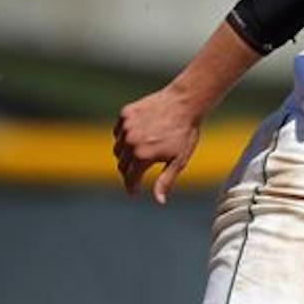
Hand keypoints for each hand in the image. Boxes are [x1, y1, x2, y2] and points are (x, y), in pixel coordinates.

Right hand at [113, 86, 202, 202]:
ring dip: (125, 155)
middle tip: (136, 174)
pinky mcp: (125, 114)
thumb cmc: (185, 133)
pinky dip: (124, 137)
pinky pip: (119, 131)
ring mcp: (126, 126)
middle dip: (128, 172)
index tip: (133, 192)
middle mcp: (130, 142)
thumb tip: (159, 201)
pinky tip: (137, 137)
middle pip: (122, 164)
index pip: (129, 178)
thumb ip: (166, 181)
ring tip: (139, 155)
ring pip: (118, 148)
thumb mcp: (179, 160)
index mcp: (142, 156)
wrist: (186, 102)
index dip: (131, 187)